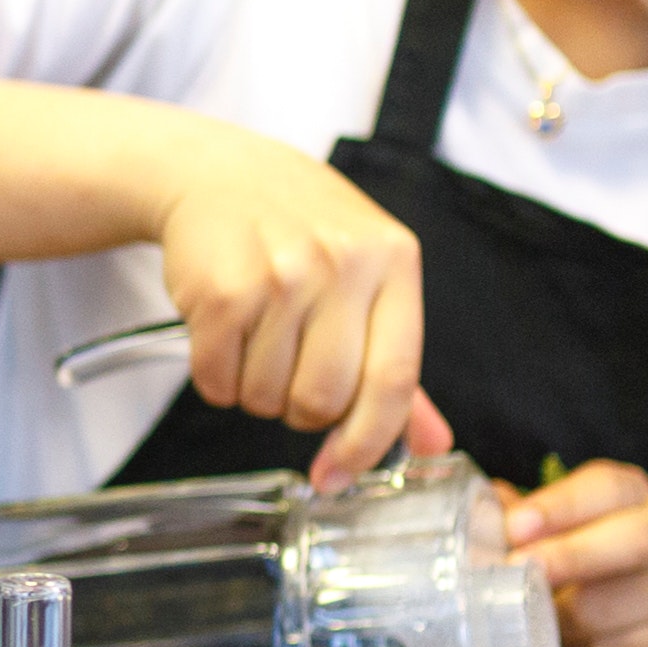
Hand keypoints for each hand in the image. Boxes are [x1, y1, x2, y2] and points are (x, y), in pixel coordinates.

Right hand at [143, 127, 451, 485]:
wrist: (219, 173)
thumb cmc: (301, 230)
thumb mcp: (368, 276)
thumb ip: (396, 364)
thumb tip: (431, 445)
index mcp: (394, 263)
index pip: (394, 380)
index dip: (368, 442)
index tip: (340, 473)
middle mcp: (342, 265)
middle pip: (323, 400)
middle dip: (300, 411)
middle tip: (289, 376)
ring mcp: (280, 275)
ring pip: (266, 398)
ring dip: (254, 392)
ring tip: (255, 342)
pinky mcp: (222, 290)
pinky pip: (217, 380)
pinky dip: (216, 378)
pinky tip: (222, 337)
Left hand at [508, 459, 647, 646]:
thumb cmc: (596, 585)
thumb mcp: (562, 545)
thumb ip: (526, 524)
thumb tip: (479, 507)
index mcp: (635, 498)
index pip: (607, 487)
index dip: (560, 506)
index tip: (515, 526)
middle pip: (633, 538)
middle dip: (570, 555)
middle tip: (518, 569)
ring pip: (615, 603)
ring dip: (566, 618)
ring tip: (544, 620)